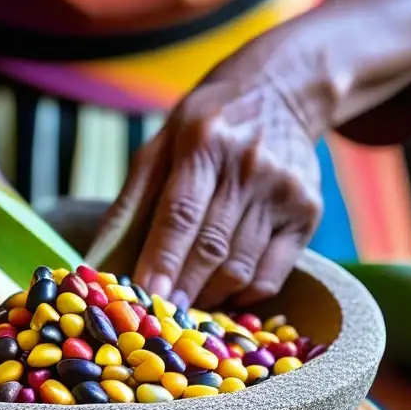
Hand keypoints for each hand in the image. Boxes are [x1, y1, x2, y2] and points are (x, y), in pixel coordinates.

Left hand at [102, 79, 322, 307]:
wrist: (283, 90)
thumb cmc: (206, 124)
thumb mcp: (161, 142)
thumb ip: (132, 198)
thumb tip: (101, 257)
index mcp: (204, 143)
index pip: (180, 214)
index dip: (161, 260)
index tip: (143, 296)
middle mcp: (249, 166)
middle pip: (212, 248)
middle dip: (182, 290)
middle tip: (159, 319)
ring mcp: (284, 192)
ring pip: (242, 268)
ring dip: (209, 297)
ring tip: (185, 306)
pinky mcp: (308, 213)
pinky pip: (272, 274)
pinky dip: (243, 295)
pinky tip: (221, 294)